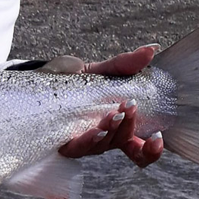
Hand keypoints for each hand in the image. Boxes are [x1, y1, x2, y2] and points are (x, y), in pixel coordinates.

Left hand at [48, 44, 164, 166]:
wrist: (41, 79)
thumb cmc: (73, 79)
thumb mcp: (101, 70)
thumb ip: (124, 64)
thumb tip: (151, 49)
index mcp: (118, 125)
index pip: (140, 146)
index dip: (152, 149)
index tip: (158, 137)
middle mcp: (104, 137)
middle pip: (124, 143)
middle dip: (130, 126)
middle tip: (131, 105)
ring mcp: (84, 142)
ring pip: (104, 146)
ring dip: (112, 131)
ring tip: (113, 115)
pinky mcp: (63, 142)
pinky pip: (78, 148)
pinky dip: (89, 140)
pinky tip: (96, 131)